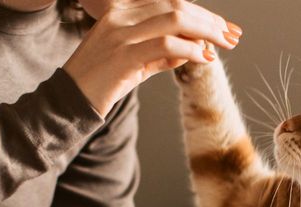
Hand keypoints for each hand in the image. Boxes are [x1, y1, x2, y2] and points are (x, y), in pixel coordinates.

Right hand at [63, 0, 242, 114]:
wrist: (69, 102)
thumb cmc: (102, 83)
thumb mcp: (134, 62)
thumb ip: (161, 53)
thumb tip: (194, 49)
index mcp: (120, 10)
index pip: (168, 2)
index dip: (200, 12)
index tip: (222, 26)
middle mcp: (119, 15)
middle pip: (175, 5)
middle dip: (208, 19)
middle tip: (231, 34)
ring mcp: (121, 33)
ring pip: (174, 19)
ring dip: (206, 31)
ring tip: (224, 44)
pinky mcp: (124, 55)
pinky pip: (166, 45)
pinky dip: (191, 50)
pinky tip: (206, 58)